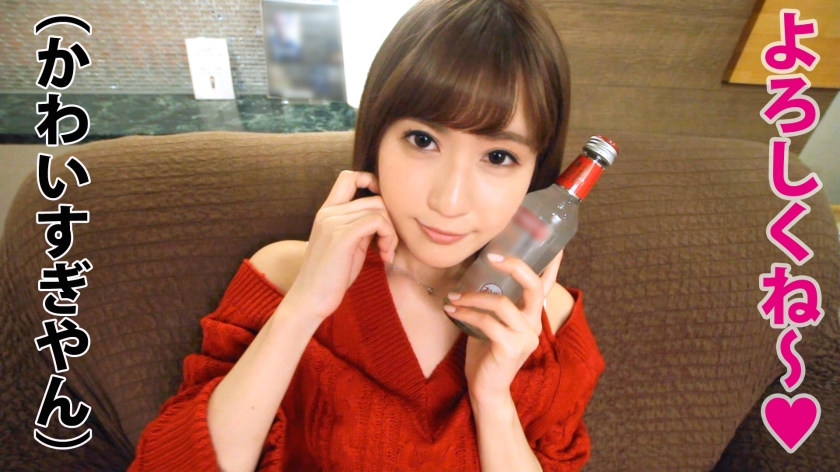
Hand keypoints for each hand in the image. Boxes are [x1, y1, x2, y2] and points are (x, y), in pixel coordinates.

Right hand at [284, 170, 398, 321]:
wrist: (310, 299)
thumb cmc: (330, 277)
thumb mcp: (347, 245)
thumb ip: (360, 226)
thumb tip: (383, 216)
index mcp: (327, 211)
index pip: (348, 177)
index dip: (371, 182)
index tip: (383, 208)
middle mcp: (328, 212)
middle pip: (375, 198)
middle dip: (390, 221)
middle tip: (388, 246)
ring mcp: (333, 222)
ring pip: (380, 210)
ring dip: (391, 232)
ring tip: (386, 252)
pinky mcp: (342, 236)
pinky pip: (377, 221)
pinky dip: (389, 237)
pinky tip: (385, 255)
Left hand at [445, 249, 563, 403]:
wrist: (486, 388)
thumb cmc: (487, 352)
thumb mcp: (494, 322)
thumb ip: (496, 301)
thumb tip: (477, 271)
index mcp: (532, 315)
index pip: (547, 285)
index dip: (552, 263)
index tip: (555, 242)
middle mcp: (534, 324)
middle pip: (533, 286)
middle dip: (515, 266)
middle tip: (492, 255)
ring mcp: (525, 337)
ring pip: (501, 303)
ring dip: (473, 296)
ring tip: (454, 295)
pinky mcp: (509, 348)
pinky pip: (486, 321)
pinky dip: (466, 312)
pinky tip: (452, 309)